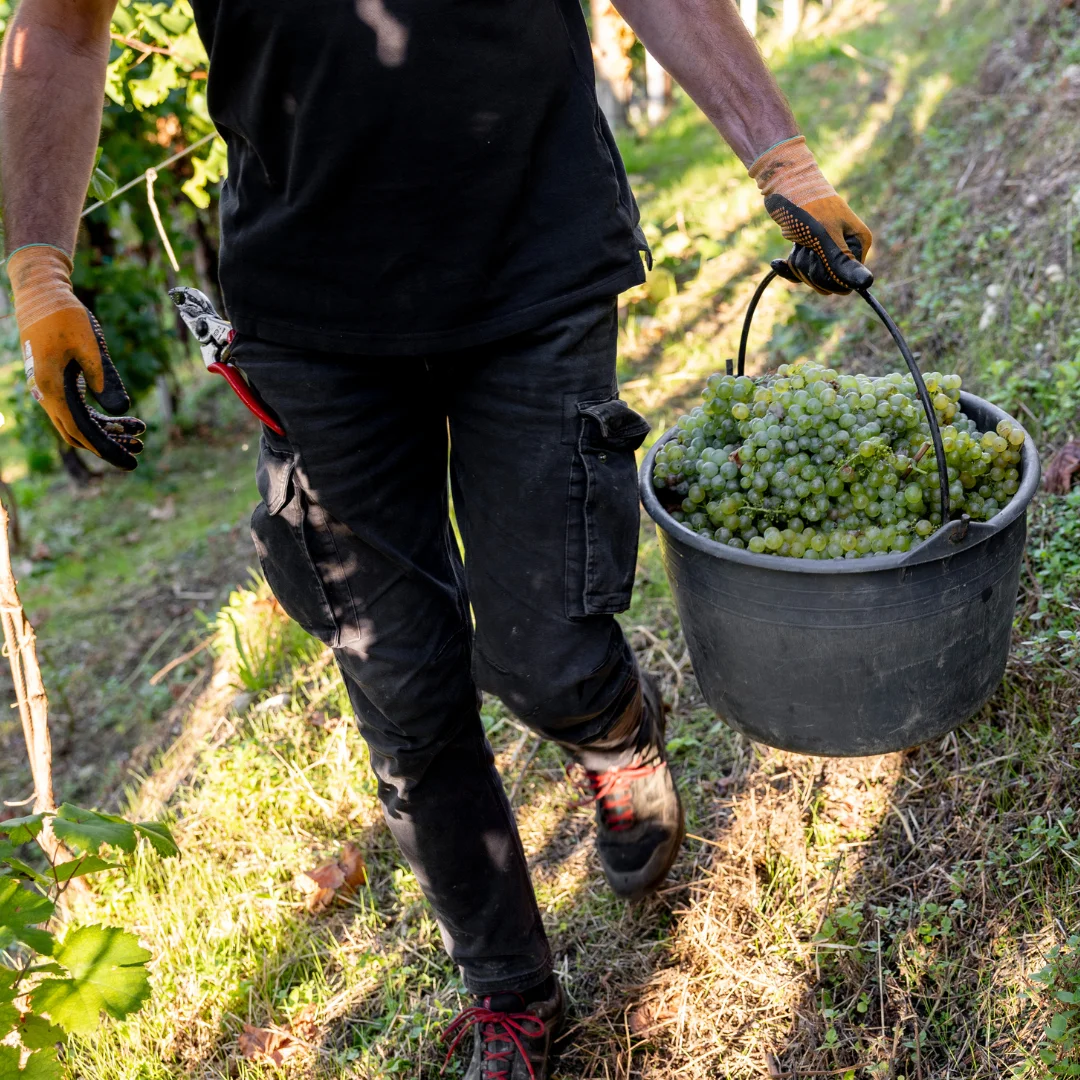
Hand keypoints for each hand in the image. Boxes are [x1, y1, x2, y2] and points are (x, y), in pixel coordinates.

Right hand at [7, 245, 144, 470]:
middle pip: (80, 434)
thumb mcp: (90, 346)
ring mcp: (49, 391)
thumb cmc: (65, 316)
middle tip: (140, 451)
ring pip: (79, 424)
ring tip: (141, 433)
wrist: (41, 295)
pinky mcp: (56, 384)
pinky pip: (78, 410)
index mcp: (53, 389)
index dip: (108, 450)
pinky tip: (127, 418)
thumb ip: (104, 378)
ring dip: (108, 432)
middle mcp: (46, 395)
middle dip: (110, 445)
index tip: (132, 462)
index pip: (83, 432)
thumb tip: (120, 412)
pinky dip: (101, 417)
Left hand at [749, 136, 872, 294]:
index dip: (826, 276)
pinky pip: (802, 273)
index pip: (846, 283)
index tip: (817, 253)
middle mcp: (848, 248)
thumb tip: (866, 283)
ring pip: (812, 279)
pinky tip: (778, 262)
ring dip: (799, 264)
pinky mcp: (812, 250)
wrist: (784, 184)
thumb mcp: (824, 237)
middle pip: (828, 283)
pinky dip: (789, 268)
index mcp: (859, 244)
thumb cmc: (807, 208)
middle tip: (806, 244)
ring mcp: (829, 250)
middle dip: (810, 269)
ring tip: (798, 241)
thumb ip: (841, 263)